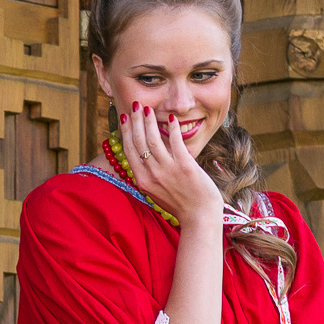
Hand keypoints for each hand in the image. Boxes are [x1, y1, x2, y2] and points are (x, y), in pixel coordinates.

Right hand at [120, 100, 221, 222]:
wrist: (199, 217)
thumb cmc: (180, 205)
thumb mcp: (156, 193)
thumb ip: (148, 175)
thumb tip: (144, 156)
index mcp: (142, 181)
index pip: (129, 151)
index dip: (125, 132)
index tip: (124, 118)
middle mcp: (152, 175)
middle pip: (138, 142)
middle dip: (135, 121)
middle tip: (135, 106)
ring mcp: (168, 170)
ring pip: (153, 140)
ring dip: (149, 121)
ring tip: (147, 109)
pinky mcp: (185, 166)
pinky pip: (175, 142)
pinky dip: (172, 128)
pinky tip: (170, 118)